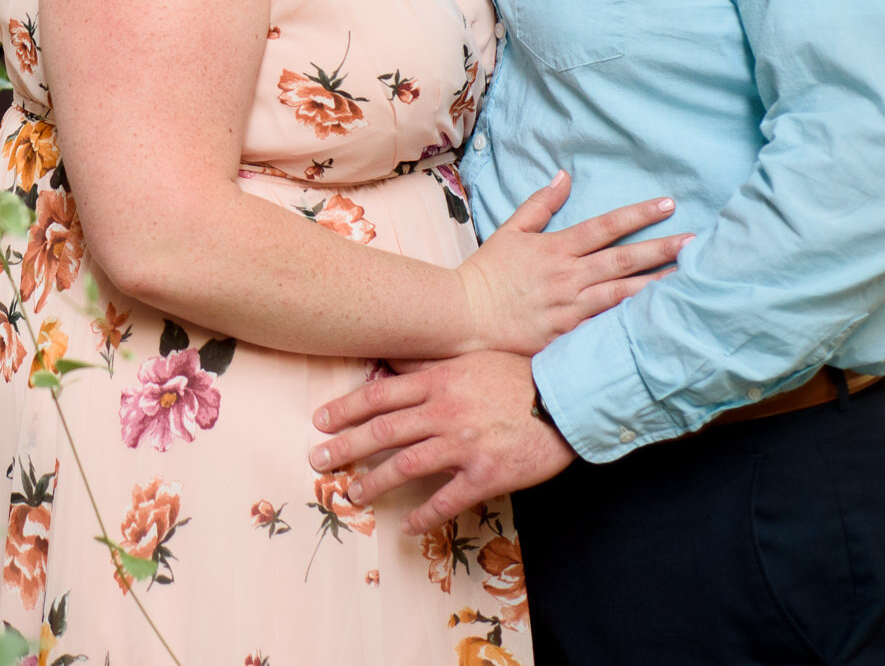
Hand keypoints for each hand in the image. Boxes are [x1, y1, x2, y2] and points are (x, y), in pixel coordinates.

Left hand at [308, 350, 574, 533]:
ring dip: (375, 482)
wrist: (566, 399)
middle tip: (318, 461)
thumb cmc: (518, 376)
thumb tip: (393, 360)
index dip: (345, 409)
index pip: (380, 395)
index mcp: (439, 381)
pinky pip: (447, 499)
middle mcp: (446, 411)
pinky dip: (424, 516)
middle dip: (345, 446)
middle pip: (383, 431)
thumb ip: (432, 365)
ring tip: (354, 494)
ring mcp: (465, 444)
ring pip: (407, 465)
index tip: (320, 421)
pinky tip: (406, 527)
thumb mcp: (470, 358)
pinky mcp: (487, 473)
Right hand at [455, 171, 686, 354]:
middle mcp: (567, 276)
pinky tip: (658, 318)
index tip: (668, 204)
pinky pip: (606, 326)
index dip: (639, 214)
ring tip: (689, 279)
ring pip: (622, 295)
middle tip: (696, 243)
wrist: (463, 315)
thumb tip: (564, 177)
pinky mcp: (566, 334)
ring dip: (657, 286)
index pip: (605, 226)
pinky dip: (632, 321)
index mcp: (556, 248)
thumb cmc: (487, 272)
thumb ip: (540, 204)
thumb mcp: (511, 231)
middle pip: (623, 260)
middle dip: (662, 249)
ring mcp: (569, 307)